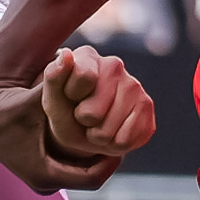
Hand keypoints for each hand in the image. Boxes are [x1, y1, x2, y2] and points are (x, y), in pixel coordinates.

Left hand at [42, 45, 155, 160]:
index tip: (71, 97)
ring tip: (97, 125)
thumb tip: (67, 55)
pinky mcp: (147, 106)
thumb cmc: (66, 110)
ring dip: (98, 135)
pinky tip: (113, 131)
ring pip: (110, 130)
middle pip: (95, 112)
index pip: (84, 76)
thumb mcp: (52, 100)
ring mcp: (135, 85)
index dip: (73, 96)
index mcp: (88, 56)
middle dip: (84, 121)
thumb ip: (53, 77)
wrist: (85, 129)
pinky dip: (114, 143)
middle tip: (83, 116)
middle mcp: (115, 65)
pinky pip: (126, 140)